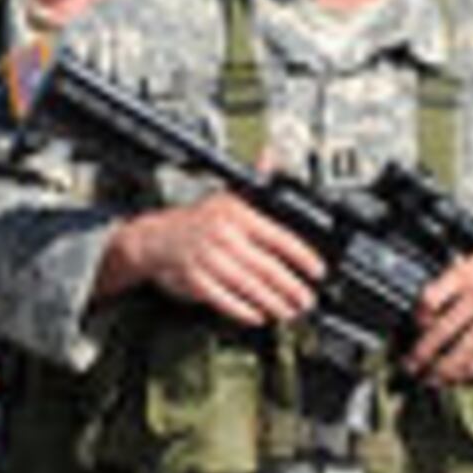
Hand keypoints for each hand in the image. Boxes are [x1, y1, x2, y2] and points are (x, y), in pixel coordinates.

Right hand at [96, 191, 323, 326]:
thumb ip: (255, 180)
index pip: (278, 237)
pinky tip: (257, 315)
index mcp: (237, 214)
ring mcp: (207, 258)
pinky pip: (223, 298)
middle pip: (265, 266)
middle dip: (290, 287)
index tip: (317, 271)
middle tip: (306, 299)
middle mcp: (223, 235)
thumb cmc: (197, 219)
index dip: (302, 256)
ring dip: (271, 302)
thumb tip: (271, 157)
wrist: (155, 237)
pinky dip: (242, 309)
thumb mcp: (227, 195)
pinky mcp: (194, 278)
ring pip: (247, 285)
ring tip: (288, 311)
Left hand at [405, 242, 472, 385]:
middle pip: (444, 329)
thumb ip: (457, 270)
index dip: (420, 316)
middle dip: (423, 352)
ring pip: (465, 347)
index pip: (432, 296)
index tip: (416, 329)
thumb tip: (428, 297)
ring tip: (433, 379)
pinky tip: (462, 377)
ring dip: (445, 368)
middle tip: (411, 366)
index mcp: (469, 272)